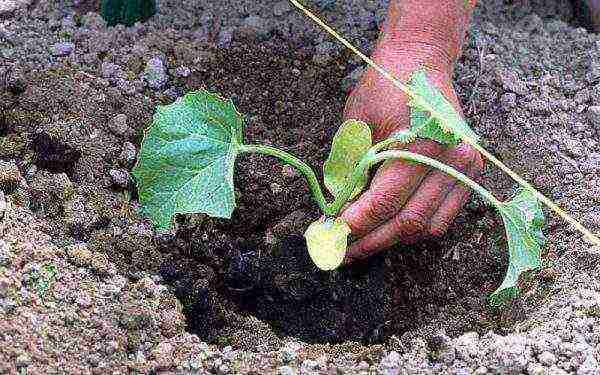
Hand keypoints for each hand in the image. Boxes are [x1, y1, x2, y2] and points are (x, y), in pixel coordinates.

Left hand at [340, 0, 483, 261]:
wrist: (420, 62)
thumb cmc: (384, 88)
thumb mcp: (355, 125)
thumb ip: (348, 171)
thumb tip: (338, 212)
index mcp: (422, 146)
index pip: (385, 202)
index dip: (356, 225)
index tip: (331, 236)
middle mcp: (451, 160)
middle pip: (407, 221)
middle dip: (371, 241)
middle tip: (342, 251)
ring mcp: (465, 168)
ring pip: (428, 226)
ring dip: (393, 239)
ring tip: (363, 243)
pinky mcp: (470, 172)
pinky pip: (444, 216)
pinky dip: (416, 228)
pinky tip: (390, 229)